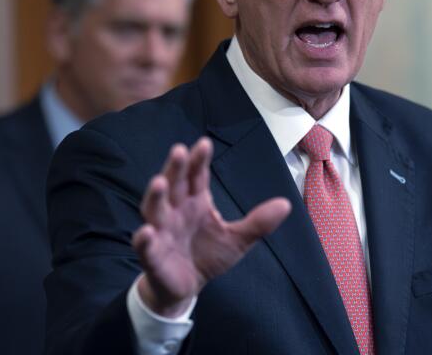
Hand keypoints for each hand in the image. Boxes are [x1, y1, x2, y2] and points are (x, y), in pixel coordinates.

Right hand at [132, 137, 290, 316]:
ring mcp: (162, 231)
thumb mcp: (238, 239)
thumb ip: (258, 222)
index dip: (199, 160)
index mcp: (195, 201)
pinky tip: (146, 231)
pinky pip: (146, 246)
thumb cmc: (208, 255)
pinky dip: (144, 239)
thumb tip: (287, 204)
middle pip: (174, 185)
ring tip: (159, 182)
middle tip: (180, 151)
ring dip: (155, 196)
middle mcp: (175, 211)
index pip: (197, 176)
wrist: (186, 287)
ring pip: (154, 210)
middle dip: (175, 168)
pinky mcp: (153, 256)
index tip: (204, 144)